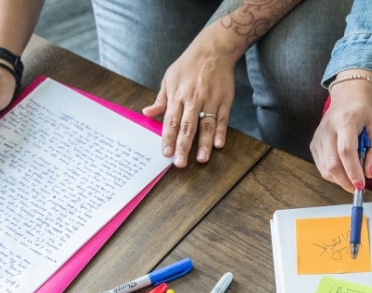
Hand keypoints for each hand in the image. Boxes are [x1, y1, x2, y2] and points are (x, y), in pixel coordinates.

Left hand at [142, 40, 234, 167]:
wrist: (213, 50)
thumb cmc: (188, 65)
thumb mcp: (169, 79)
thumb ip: (160, 100)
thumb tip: (147, 114)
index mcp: (178, 95)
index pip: (171, 121)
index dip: (168, 138)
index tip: (165, 153)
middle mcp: (193, 99)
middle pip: (187, 126)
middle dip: (183, 146)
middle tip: (180, 163)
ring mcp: (210, 100)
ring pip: (206, 125)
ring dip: (204, 144)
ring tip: (201, 159)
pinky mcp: (225, 100)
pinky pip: (222, 119)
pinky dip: (221, 131)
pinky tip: (218, 144)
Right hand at [310, 71, 371, 191]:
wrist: (347, 97)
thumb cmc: (364, 112)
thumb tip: (369, 173)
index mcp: (345, 121)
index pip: (346, 150)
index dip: (353, 171)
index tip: (360, 185)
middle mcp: (328, 129)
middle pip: (332, 163)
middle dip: (346, 181)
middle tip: (358, 186)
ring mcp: (318, 137)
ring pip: (325, 169)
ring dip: (340, 179)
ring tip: (353, 173)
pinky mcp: (313, 144)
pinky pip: (322, 167)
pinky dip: (333, 174)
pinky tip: (343, 168)